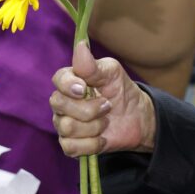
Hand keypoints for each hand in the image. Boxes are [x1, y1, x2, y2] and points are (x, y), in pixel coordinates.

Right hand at [50, 41, 156, 156]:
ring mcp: (64, 124)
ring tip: (106, 120)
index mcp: (71, 81)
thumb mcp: (112, 73)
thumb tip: (80, 46)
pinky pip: (71, 147)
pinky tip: (103, 137)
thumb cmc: (121, 90)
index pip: (58, 80)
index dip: (68, 85)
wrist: (136, 118)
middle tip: (107, 105)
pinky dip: (92, 143)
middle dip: (88, 108)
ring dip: (94, 126)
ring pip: (67, 128)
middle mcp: (63, 102)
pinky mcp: (70, 145)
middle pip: (59, 105)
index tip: (84, 88)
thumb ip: (93, 65)